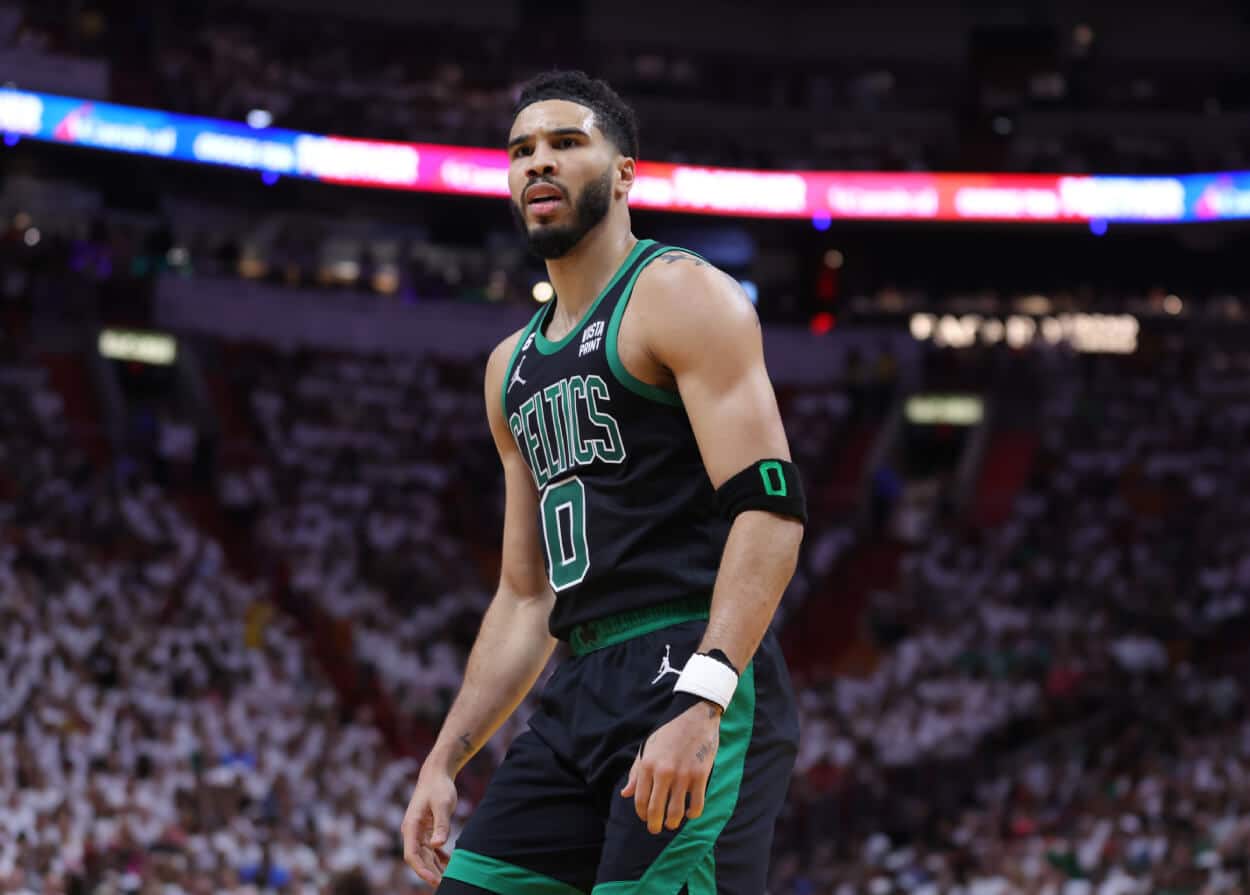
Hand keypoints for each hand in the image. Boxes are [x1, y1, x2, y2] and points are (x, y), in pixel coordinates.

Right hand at [401, 768, 456, 886]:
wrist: (436, 774)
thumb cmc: (439, 787)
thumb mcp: (443, 804)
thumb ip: (441, 825)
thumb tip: (437, 846)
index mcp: (411, 826)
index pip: (412, 855)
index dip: (421, 870)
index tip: (434, 880)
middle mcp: (412, 832)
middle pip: (419, 859)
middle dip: (431, 873)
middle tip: (446, 884)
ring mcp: (419, 833)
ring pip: (426, 857)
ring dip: (436, 868)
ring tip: (450, 878)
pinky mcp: (427, 831)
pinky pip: (432, 850)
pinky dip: (440, 859)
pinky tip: (452, 865)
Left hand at [620, 700, 720, 833]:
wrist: (695, 714)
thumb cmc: (669, 731)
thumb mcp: (648, 748)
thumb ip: (636, 773)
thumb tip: (625, 794)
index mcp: (648, 765)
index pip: (640, 800)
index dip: (642, 814)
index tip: (645, 818)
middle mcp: (664, 772)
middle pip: (656, 810)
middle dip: (654, 825)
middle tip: (656, 829)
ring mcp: (683, 775)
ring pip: (676, 812)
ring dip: (673, 822)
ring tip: (672, 823)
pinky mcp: (701, 775)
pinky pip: (696, 804)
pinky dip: (693, 814)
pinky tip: (690, 812)